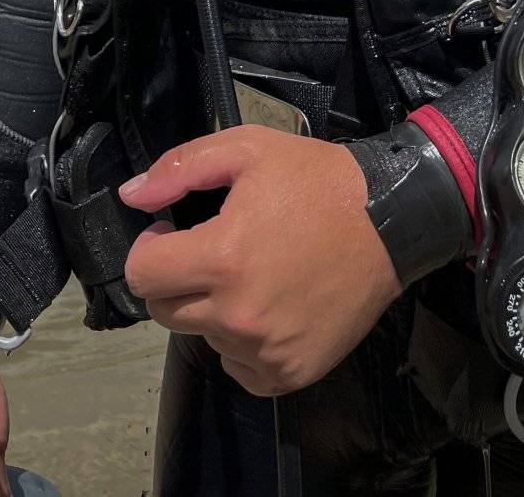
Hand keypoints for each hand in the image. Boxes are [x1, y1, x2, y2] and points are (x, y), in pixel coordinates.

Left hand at [119, 125, 402, 396]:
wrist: (391, 221)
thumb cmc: (317, 181)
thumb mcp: (248, 150)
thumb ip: (181, 169)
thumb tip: (132, 197)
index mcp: (222, 259)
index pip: (141, 275)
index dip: (150, 249)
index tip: (171, 233)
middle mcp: (237, 315)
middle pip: (164, 311)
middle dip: (176, 279)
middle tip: (213, 252)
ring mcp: (265, 351)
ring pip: (203, 337)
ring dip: (212, 310)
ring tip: (253, 274)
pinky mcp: (290, 373)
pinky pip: (238, 367)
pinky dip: (242, 344)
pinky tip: (270, 306)